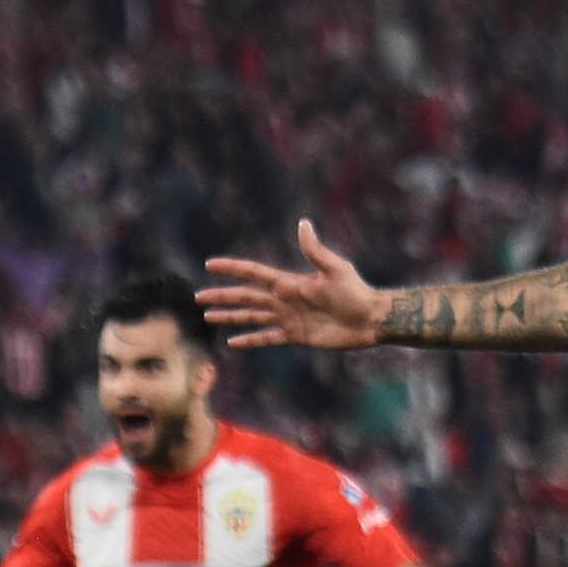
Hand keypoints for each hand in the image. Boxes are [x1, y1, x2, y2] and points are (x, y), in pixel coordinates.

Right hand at [202, 222, 394, 350]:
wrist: (370, 320)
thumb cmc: (355, 292)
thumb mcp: (335, 269)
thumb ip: (315, 250)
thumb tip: (303, 224)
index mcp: (289, 282)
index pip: (253, 274)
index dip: (232, 269)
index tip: (210, 264)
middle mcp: (284, 299)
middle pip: (245, 297)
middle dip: (222, 296)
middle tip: (198, 297)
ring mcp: (288, 318)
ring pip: (251, 316)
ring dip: (229, 316)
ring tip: (208, 317)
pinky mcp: (295, 335)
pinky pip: (267, 337)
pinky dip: (250, 340)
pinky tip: (233, 342)